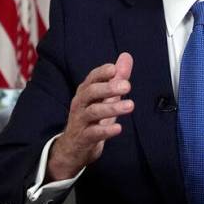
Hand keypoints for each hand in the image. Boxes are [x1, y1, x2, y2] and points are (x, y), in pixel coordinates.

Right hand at [47, 52, 133, 180]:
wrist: (74, 147)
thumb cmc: (91, 118)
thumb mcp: (105, 97)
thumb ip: (117, 78)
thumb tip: (126, 56)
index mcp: (86, 92)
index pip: (91, 79)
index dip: (101, 73)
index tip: (114, 69)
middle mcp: (80, 104)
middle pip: (91, 92)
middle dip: (108, 88)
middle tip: (127, 86)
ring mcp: (80, 121)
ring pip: (93, 112)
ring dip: (112, 108)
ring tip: (130, 106)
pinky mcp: (83, 138)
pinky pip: (93, 133)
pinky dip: (106, 131)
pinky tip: (118, 128)